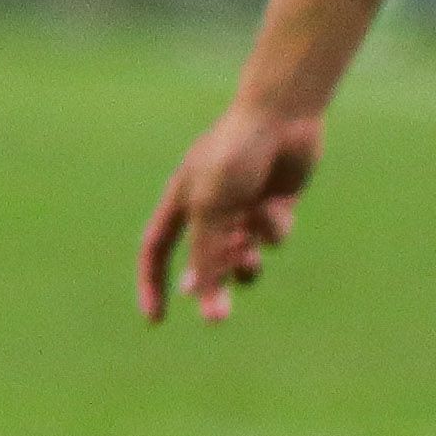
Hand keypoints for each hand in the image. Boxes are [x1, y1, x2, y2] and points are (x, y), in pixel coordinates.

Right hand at [137, 101, 324, 323]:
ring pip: (242, 254)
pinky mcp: (276, 203)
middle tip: (217, 317)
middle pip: (204, 261)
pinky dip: (272, 228)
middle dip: (210, 286)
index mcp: (181, 199)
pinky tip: (275, 205)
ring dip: (244, 265)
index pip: (157, 248)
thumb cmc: (237, 155)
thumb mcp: (213, 210)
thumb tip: (204, 304)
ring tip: (249, 259)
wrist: (282, 116)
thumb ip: (207, 257)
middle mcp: (211, 205)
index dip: (153, 282)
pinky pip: (272, 235)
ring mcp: (245, 205)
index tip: (157, 319)